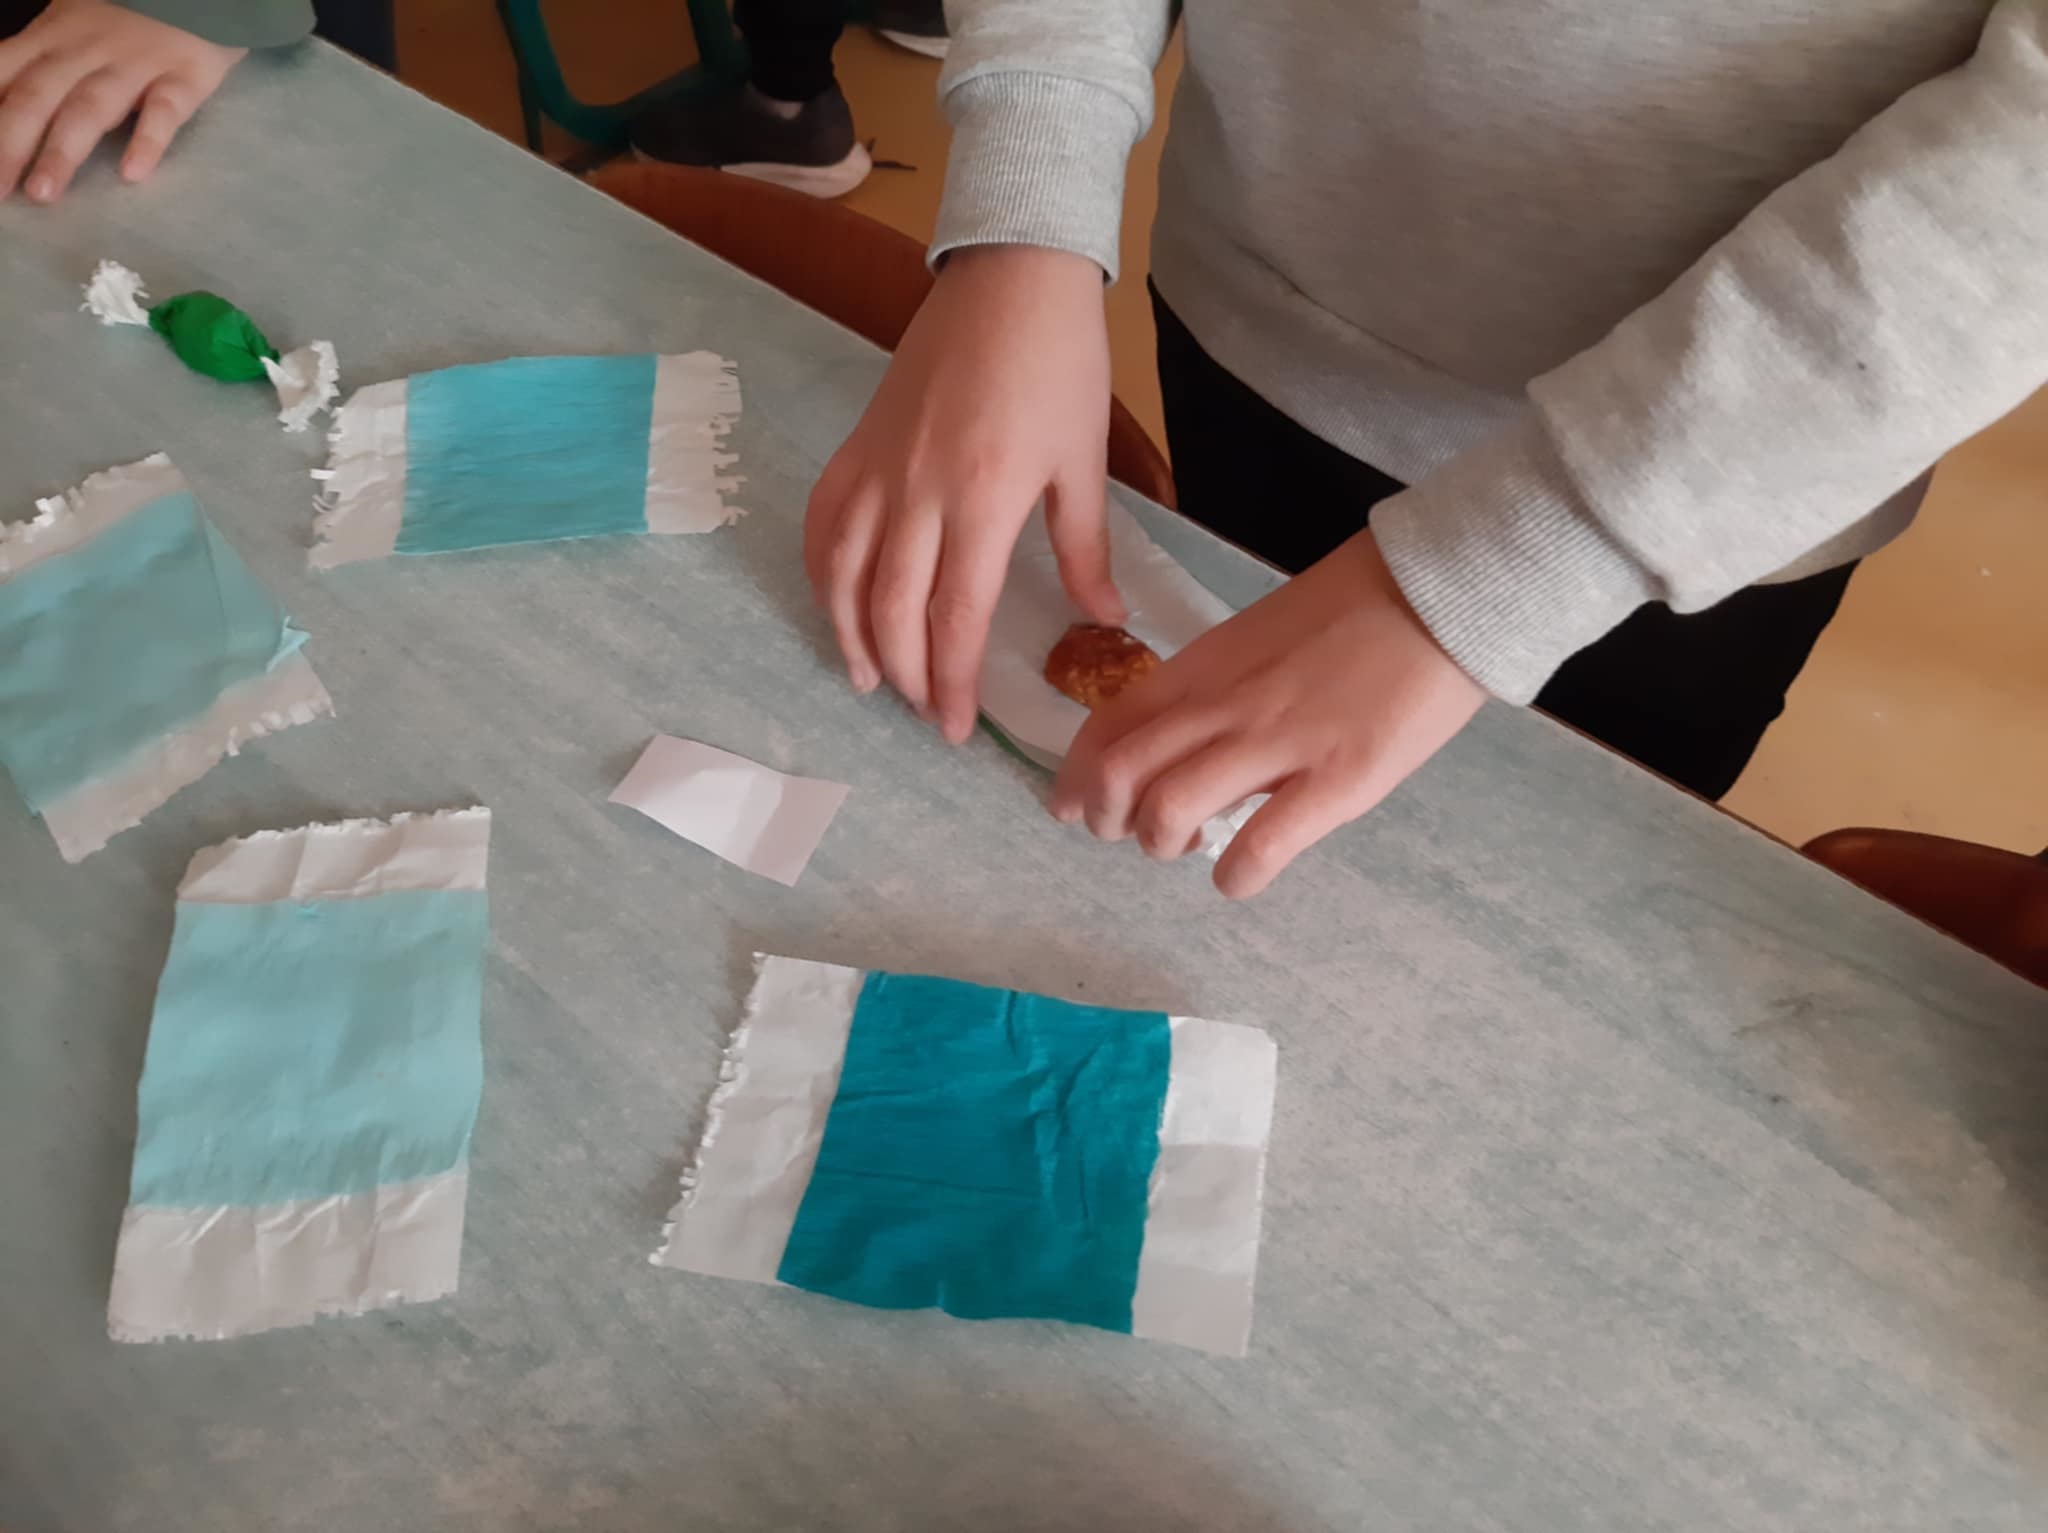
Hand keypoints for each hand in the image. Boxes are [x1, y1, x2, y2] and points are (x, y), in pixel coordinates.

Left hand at [0, 0, 244, 203]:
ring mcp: (136, 64)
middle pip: (38, 97)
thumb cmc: (131, 12)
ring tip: (43, 193)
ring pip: (90, 108)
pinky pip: (164, 110)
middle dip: (11, 144)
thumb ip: (40, 57)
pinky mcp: (185, 76)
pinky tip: (133, 173)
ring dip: (62, 150)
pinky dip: (147, 141)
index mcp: (52, 37)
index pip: (3, 75)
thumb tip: (4, 100)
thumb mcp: (71, 20)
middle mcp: (85, 51)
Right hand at [806, 243, 1124, 742]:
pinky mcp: (858, 444)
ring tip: (868, 679)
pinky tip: (836, 602)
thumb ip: (1084, 549)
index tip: (957, 726)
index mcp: (983, 499)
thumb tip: (1104, 620)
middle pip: (892, 608)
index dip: (952, 681)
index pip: (955, 616)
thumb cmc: (1060, 364)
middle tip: (923, 713)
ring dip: (851, 634)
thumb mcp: (1084, 462)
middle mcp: (918, 491)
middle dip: (905, 673)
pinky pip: (824, 521)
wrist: (1011, 276)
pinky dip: (822, 570)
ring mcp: (879, 466)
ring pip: (844, 572)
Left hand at [1051, 531, 1486, 897]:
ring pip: (1170, 811)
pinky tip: (1239, 876)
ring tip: (1189, 847)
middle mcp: (1224, 706)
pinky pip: (1260, 846)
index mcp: (1204, 666)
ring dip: (1162, 845)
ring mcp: (1278, 745)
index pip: (1110, 725)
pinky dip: (1234, 876)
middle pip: (1121, 773)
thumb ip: (1215, 686)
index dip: (1076, 777)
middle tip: (1126, 834)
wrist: (1440, 592)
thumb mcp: (1258, 636)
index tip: (1072, 806)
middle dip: (1105, 819)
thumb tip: (1183, 743)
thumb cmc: (1354, 611)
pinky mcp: (1337, 781)